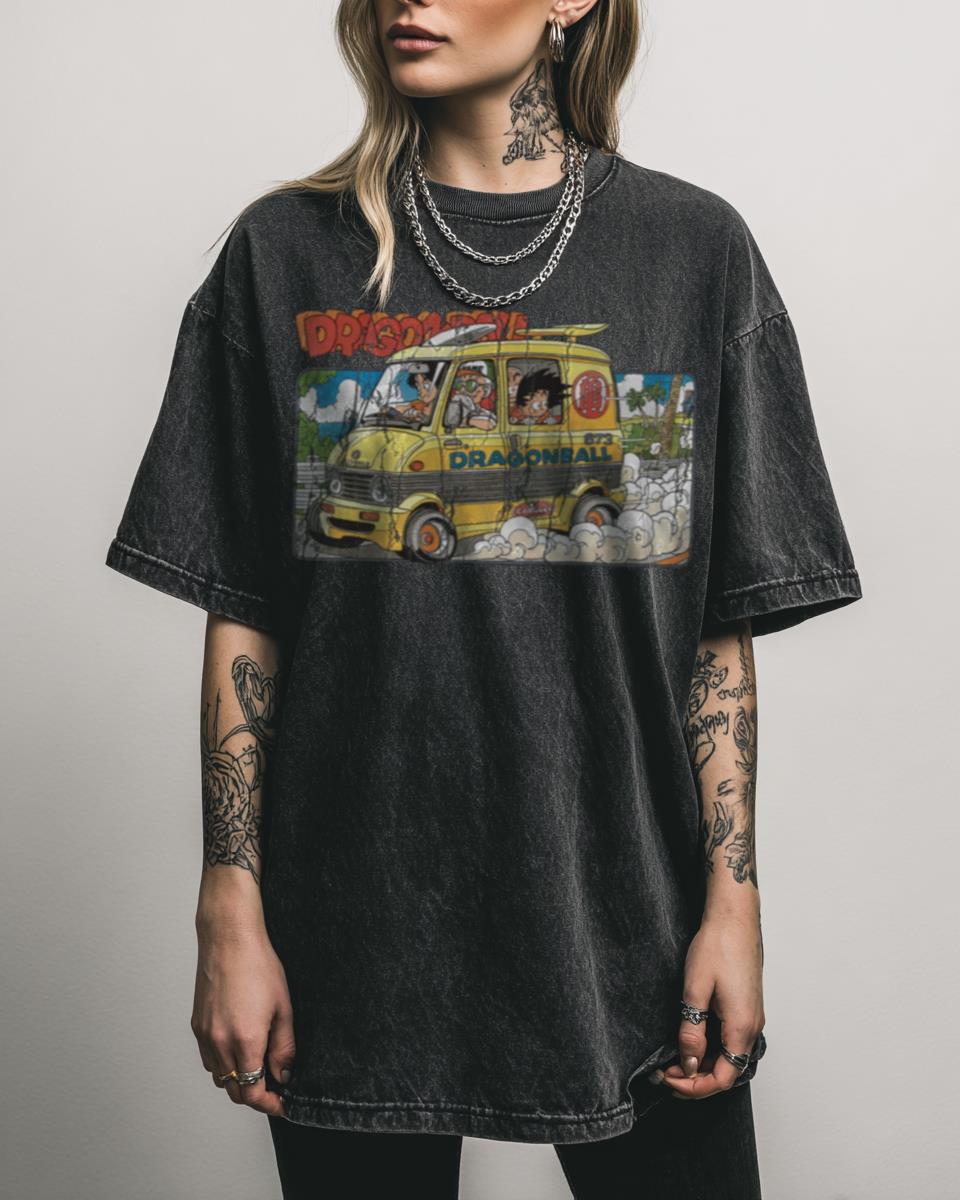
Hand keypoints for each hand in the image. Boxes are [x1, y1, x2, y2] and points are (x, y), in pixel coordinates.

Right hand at [191, 918, 295, 1116]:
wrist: (229, 939)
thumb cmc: (258, 966)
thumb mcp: (283, 1007)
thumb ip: (284, 1047)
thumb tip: (284, 1074)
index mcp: (245, 1040)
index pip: (252, 1092)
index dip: (268, 1104)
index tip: (281, 1103)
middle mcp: (220, 1043)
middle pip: (234, 1091)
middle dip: (255, 1095)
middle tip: (274, 1088)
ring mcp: (205, 1035)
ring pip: (219, 1077)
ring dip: (237, 1081)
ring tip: (258, 1066)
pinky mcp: (196, 1026)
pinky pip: (208, 1059)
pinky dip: (223, 1065)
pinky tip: (238, 1050)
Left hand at [658, 909, 764, 1099]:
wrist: (734, 918)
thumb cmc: (717, 946)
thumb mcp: (695, 990)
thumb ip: (692, 1031)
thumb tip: (689, 1064)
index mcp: (742, 1027)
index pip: (722, 1078)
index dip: (694, 1087)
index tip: (668, 1079)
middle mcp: (753, 1027)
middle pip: (727, 1072)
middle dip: (695, 1079)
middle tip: (664, 1072)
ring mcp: (752, 1017)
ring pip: (729, 1057)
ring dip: (703, 1064)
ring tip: (673, 1059)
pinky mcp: (747, 1008)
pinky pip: (731, 1040)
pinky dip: (711, 1049)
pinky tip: (691, 1041)